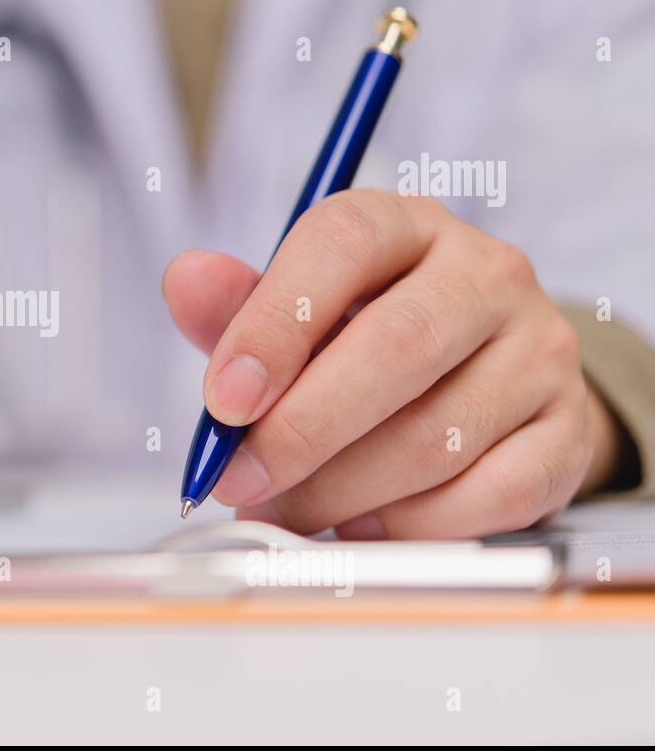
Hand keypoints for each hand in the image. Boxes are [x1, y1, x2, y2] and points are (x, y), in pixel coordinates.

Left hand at [163, 190, 623, 539]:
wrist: (485, 380)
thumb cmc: (367, 341)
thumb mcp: (296, 313)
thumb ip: (237, 308)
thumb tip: (185, 279)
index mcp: (405, 225)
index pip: (343, 242)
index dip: (275, 324)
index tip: (224, 402)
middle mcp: (486, 273)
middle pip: (397, 346)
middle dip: (302, 430)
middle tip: (240, 480)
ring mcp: (540, 349)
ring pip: (436, 435)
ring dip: (344, 491)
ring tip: (290, 509)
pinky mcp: (567, 428)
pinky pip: (492, 494)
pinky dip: (413, 525)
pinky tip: (366, 523)